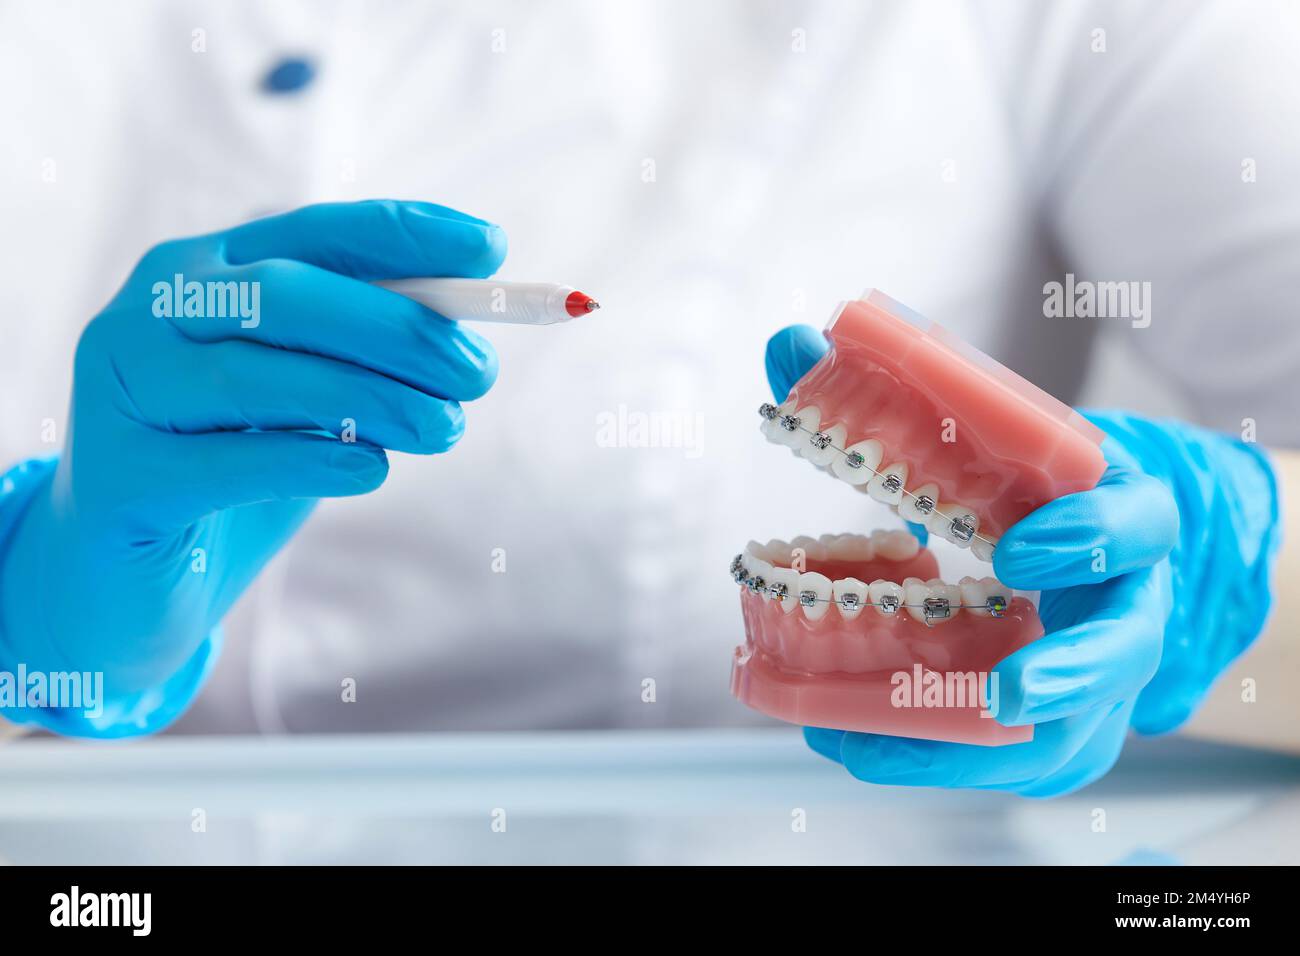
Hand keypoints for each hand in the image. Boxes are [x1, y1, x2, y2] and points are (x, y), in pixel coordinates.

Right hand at [0, 201, 505, 735]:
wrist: (130, 578)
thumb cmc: (238, 467)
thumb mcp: (308, 398)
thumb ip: (364, 355)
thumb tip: (467, 333)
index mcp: (205, 270)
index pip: (313, 232)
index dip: (404, 235)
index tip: (491, 247)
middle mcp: (150, 313)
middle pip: (285, 297)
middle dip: (398, 329)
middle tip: (478, 373)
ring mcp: (122, 392)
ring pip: (257, 377)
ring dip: (372, 399)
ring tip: (446, 429)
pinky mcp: (119, 479)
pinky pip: (227, 461)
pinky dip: (311, 461)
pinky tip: (373, 471)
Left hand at [767, 325, 1281, 795]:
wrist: (1089, 535)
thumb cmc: (1026, 480)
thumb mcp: (986, 432)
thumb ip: (884, 391)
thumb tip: (788, 344)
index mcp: (1116, 511)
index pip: (1139, 524)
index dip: (1093, 538)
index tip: (1018, 551)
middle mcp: (1122, 599)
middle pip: (1127, 648)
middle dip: (1072, 674)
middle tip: (1009, 692)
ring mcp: (1097, 671)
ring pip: (1074, 729)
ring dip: (982, 749)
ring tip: (877, 750)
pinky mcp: (1063, 719)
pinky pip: (1016, 757)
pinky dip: (938, 761)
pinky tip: (853, 749)